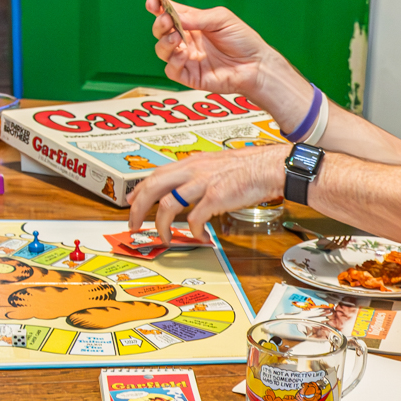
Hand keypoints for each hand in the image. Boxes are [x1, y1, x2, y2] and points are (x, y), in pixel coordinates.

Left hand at [126, 146, 287, 244]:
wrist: (270, 167)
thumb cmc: (248, 168)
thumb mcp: (216, 164)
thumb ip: (198, 175)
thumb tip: (186, 188)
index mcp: (192, 163)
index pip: (156, 175)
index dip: (139, 190)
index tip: (131, 202)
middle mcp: (193, 170)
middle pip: (153, 188)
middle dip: (138, 208)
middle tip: (134, 224)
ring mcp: (203, 183)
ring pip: (168, 205)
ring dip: (162, 226)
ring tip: (164, 238)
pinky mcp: (216, 197)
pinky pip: (196, 219)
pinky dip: (194, 231)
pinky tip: (199, 237)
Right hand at [146, 0, 275, 94]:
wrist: (256, 65)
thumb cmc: (243, 41)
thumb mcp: (221, 19)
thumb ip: (197, 17)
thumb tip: (174, 16)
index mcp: (193, 23)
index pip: (168, 13)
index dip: (157, 6)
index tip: (152, 2)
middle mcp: (187, 40)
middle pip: (161, 31)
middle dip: (159, 24)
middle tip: (167, 21)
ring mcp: (187, 58)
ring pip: (162, 50)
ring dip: (164, 43)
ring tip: (176, 38)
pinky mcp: (191, 76)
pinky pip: (171, 70)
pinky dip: (173, 61)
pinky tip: (184, 54)